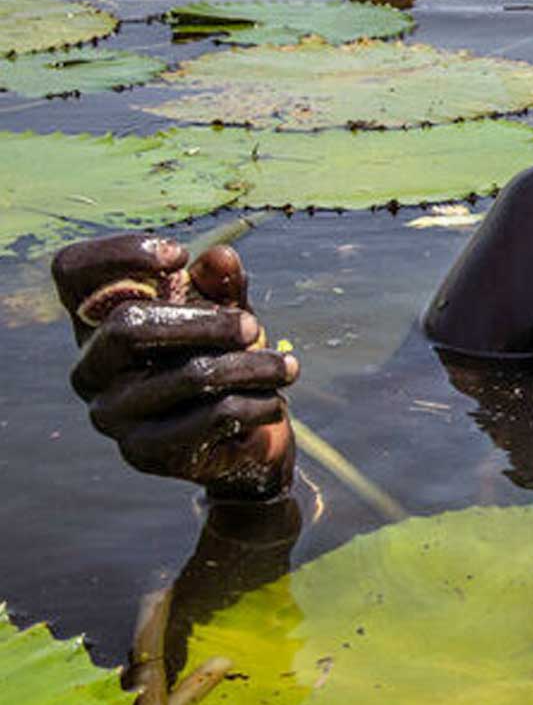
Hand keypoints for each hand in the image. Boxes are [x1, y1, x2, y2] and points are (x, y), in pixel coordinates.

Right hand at [53, 234, 296, 499]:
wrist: (242, 438)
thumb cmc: (222, 359)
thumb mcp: (225, 313)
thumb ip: (222, 285)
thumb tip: (221, 256)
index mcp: (97, 323)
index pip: (72, 271)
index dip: (118, 253)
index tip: (178, 256)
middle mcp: (90, 368)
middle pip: (128, 326)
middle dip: (206, 322)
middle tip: (254, 326)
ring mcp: (111, 413)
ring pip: (188, 375)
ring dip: (250, 367)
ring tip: (287, 368)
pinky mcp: (143, 452)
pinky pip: (212, 417)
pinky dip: (256, 404)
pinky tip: (274, 403)